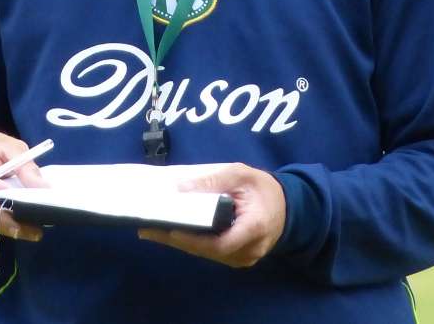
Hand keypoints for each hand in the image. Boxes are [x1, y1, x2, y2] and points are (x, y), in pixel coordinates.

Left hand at [138, 162, 285, 267]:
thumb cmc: (263, 188)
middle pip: (207, 250)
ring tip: (151, 229)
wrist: (286, 207)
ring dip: (179, 242)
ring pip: (206, 253)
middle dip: (176, 240)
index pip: (221, 243)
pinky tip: (170, 231)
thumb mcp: (241, 174)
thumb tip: (180, 188)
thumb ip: (213, 180)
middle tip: (147, 228)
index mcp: (254, 228)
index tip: (170, 230)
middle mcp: (248, 250)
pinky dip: (190, 241)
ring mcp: (243, 258)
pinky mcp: (235, 258)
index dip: (194, 239)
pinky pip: (210, 251)